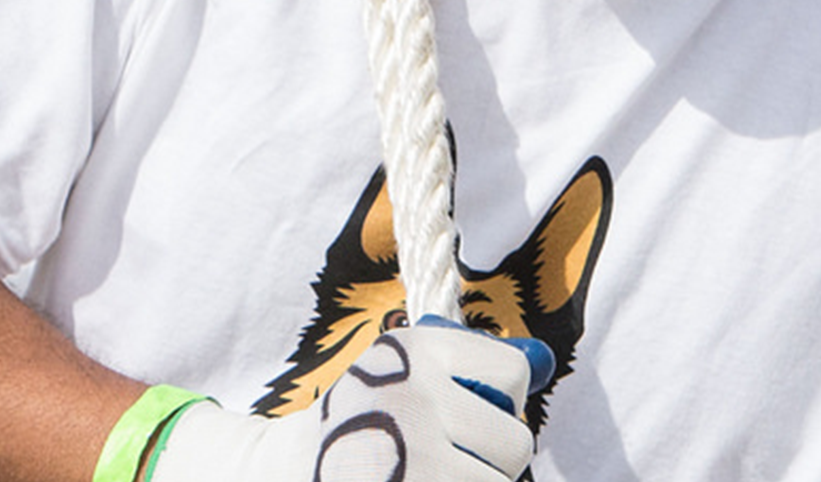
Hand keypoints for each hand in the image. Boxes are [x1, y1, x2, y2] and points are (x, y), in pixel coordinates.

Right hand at [147, 322, 551, 481]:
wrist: (275, 473)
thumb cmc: (355, 423)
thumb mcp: (400, 375)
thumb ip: (472, 370)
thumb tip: (546, 362)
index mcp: (412, 351)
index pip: (512, 374)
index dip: (496, 400)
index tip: (459, 412)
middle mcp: (413, 400)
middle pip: (515, 442)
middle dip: (487, 458)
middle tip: (436, 457)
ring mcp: (413, 459)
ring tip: (420, 475)